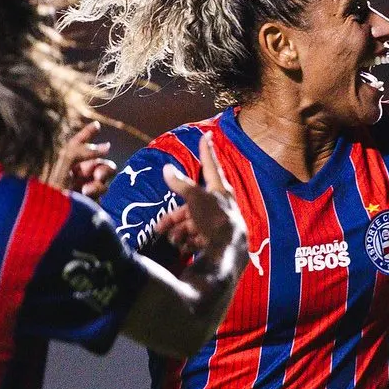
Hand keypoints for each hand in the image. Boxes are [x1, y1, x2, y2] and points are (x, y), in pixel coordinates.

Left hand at [54, 120, 115, 199]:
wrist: (47, 215)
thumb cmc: (49, 186)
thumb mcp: (63, 160)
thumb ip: (83, 149)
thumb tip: (107, 146)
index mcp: (64, 162)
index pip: (77, 144)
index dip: (87, 134)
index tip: (96, 126)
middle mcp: (74, 173)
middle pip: (98, 161)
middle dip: (102, 166)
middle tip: (96, 175)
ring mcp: (82, 187)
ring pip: (104, 176)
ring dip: (99, 181)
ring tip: (86, 189)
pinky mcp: (89, 200)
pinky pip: (103, 190)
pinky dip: (98, 191)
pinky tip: (87, 196)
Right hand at [153, 134, 245, 271]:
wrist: (228, 252)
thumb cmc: (214, 219)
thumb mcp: (195, 198)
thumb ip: (181, 184)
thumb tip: (166, 168)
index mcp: (219, 190)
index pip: (210, 165)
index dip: (206, 150)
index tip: (207, 135)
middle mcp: (220, 205)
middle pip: (191, 205)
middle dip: (174, 218)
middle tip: (160, 227)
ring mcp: (217, 224)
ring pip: (191, 224)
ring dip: (179, 232)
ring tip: (175, 240)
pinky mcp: (215, 241)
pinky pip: (196, 239)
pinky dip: (188, 243)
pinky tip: (185, 248)